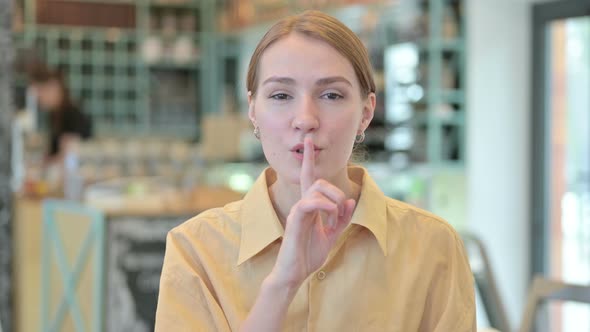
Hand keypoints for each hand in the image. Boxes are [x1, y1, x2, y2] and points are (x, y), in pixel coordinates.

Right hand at [269, 135, 355, 287]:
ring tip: (335, 221)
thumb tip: (349, 200)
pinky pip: (309, 202)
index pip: (309, 178)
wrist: (294, 274)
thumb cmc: (308, 255)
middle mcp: (302, 205)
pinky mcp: (295, 220)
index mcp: (310, 207)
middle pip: (318, 181)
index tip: (308, 141)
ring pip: (316, 189)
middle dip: (336, 192)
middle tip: (340, 214)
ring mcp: (297, 211)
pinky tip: (331, 218)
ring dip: (333, 202)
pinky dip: (325, 206)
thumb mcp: (332, 236)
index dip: (309, 160)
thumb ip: (341, 218)